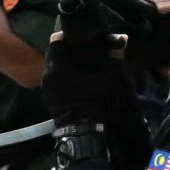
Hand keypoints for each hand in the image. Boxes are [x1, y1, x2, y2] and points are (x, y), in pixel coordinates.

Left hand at [41, 31, 148, 152]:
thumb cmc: (101, 103)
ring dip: (72, 64)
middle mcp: (48, 75)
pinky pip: (60, 81)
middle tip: (92, 46)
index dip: (72, 33)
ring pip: (59, 68)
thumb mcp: (114, 77)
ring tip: (91, 61)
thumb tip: (121, 38)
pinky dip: (71, 76)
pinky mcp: (53, 101)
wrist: (91, 137)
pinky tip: (86, 77)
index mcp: (58, 66)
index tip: (86, 32)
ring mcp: (48, 90)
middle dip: (73, 49)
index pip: (58, 40)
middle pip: (58, 54)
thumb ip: (116, 56)